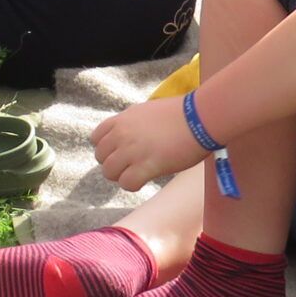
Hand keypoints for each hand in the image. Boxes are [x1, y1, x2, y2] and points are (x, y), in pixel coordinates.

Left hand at [91, 96, 205, 193]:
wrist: (200, 118)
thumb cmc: (180, 115)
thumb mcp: (147, 111)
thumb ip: (132, 123)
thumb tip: (128, 134)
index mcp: (122, 119)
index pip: (95, 139)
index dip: (106, 149)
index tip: (119, 153)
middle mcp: (122, 134)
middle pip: (101, 158)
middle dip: (113, 164)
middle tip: (130, 166)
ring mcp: (133, 150)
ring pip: (110, 172)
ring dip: (121, 176)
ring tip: (138, 174)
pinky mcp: (147, 165)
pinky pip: (127, 183)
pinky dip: (133, 185)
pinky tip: (145, 179)